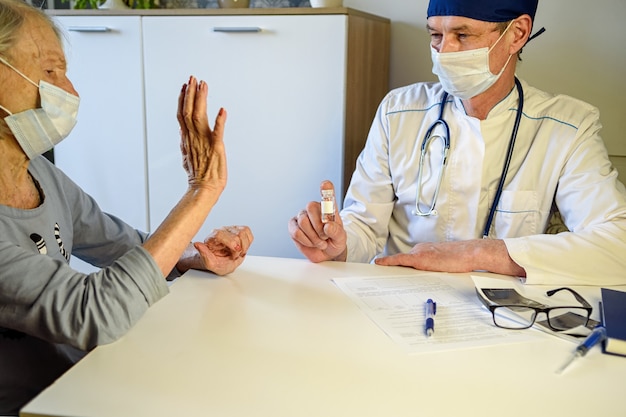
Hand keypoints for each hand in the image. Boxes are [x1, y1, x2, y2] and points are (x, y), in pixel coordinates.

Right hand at [178, 76, 226, 195]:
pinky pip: (218, 133)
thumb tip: (181, 131)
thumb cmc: (200, 175)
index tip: (184, 86)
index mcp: (188, 139)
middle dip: (190, 93)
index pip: (182, 114)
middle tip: (193, 78)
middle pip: (188, 111)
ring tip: (203, 85)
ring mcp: (204, 142)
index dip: (182, 99)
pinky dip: (220, 121)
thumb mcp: (187, 156)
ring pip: (200, 116)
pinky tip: (222, 110)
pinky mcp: (216, 148)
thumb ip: (184, 142)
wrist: (204, 189)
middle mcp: (194, 138)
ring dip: (201, 100)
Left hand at [193, 225, 253, 274]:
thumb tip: (197, 244)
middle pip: (237, 234)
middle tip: (234, 256)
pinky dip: (248, 242)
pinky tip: (242, 248)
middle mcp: (222, 231)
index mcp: (213, 237)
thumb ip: (204, 255)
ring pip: (244, 232)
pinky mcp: (239, 230)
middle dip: (239, 248)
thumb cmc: (216, 261)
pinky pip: (248, 233)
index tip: (235, 252)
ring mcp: (231, 229)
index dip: (231, 243)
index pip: (221, 234)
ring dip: (245, 245)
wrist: (222, 260)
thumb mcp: (210, 264)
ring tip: (239, 252)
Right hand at [288, 180, 346, 262]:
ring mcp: (302, 216)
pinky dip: (305, 240)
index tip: (325, 184)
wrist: (326, 254)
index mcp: (328, 207)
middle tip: (325, 236)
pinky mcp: (293, 226)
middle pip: (310, 206)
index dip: (326, 189)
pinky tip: (311, 242)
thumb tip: (327, 226)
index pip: (327, 194)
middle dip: (319, 225)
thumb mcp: (341, 238)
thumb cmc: (334, 242)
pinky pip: (296, 232)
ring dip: (313, 236)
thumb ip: (336, 231)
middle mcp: (314, 209)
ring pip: (303, 221)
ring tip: (319, 241)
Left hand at [374, 239, 525, 276]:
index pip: (407, 260)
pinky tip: (379, 264)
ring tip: (377, 272)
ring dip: (389, 268)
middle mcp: (420, 249)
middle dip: (389, 269)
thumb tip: (423, 279)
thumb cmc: (461, 260)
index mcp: (425, 250)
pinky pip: (400, 260)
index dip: (396, 265)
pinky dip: (388, 262)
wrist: (469, 254)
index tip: (384, 269)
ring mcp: (419, 253)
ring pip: (400, 262)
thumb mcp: (443, 264)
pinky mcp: (420, 258)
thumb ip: (431, 268)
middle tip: (376, 274)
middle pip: (401, 261)